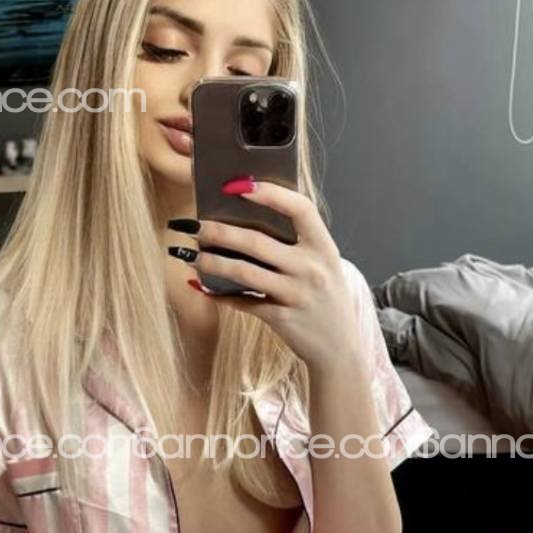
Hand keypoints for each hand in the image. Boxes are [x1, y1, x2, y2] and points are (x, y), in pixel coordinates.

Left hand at [183, 178, 361, 371]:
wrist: (340, 347)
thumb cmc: (325, 299)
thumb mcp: (323, 265)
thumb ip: (298, 244)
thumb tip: (248, 219)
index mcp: (324, 247)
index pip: (300, 208)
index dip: (270, 193)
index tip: (238, 185)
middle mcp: (312, 268)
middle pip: (258, 242)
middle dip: (220, 231)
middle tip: (196, 226)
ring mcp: (297, 294)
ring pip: (244, 272)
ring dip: (212, 262)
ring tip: (192, 255)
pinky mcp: (282, 318)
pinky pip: (243, 302)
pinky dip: (219, 294)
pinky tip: (201, 286)